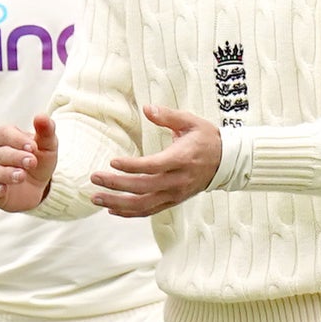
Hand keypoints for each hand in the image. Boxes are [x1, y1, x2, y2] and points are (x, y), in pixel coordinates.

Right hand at [0, 114, 56, 212]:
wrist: (39, 187)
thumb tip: (41, 116)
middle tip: (32, 161)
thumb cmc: (40, 161)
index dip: (16, 139)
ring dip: (7, 173)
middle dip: (15, 157)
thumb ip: (46, 130)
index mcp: (5, 138)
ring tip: (22, 175)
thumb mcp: (48, 146)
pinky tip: (4, 189)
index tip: (33, 147)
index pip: (2, 133)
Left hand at [92, 106, 222, 216]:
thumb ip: (168, 116)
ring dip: (117, 203)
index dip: (132, 167)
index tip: (113, 162)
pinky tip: (112, 209)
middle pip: (143, 187)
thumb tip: (147, 108)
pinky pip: (149, 211)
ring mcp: (176, 194)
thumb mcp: (191, 121)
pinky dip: (130, 213)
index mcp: (182, 159)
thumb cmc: (206, 139)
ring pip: (143, 205)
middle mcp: (178, 180)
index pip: (153, 166)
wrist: (225, 161)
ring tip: (96, 197)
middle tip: (94, 178)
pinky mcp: (173, 201)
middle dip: (116, 184)